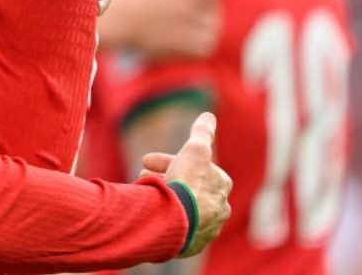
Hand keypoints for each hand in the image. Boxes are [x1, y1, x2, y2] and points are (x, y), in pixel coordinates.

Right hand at [99, 0, 222, 57]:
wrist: (116, 21)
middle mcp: (193, 9)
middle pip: (215, 9)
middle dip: (206, 8)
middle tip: (192, 10)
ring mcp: (190, 30)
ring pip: (213, 29)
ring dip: (206, 27)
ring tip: (191, 25)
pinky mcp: (184, 48)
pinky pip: (205, 47)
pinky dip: (200, 44)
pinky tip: (187, 39)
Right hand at [141, 113, 231, 257]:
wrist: (176, 220)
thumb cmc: (187, 183)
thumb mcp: (194, 149)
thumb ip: (202, 133)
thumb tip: (208, 116)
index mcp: (220, 186)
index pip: (195, 166)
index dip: (170, 160)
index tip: (146, 160)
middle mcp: (218, 209)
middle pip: (188, 188)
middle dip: (166, 178)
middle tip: (141, 175)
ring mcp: (206, 229)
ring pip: (182, 208)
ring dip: (165, 198)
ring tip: (143, 194)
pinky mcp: (191, 245)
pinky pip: (177, 228)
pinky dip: (164, 217)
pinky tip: (151, 214)